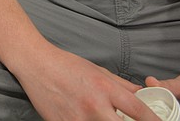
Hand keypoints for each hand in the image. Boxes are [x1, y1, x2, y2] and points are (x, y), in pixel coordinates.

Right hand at [16, 47, 159, 120]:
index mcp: (105, 89)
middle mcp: (94, 105)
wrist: (36, 64)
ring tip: (106, 119)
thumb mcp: (99, 71)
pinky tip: (88, 120)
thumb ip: (123, 85)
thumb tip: (143, 95)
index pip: (139, 111)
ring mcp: (78, 118)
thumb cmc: (67, 65)